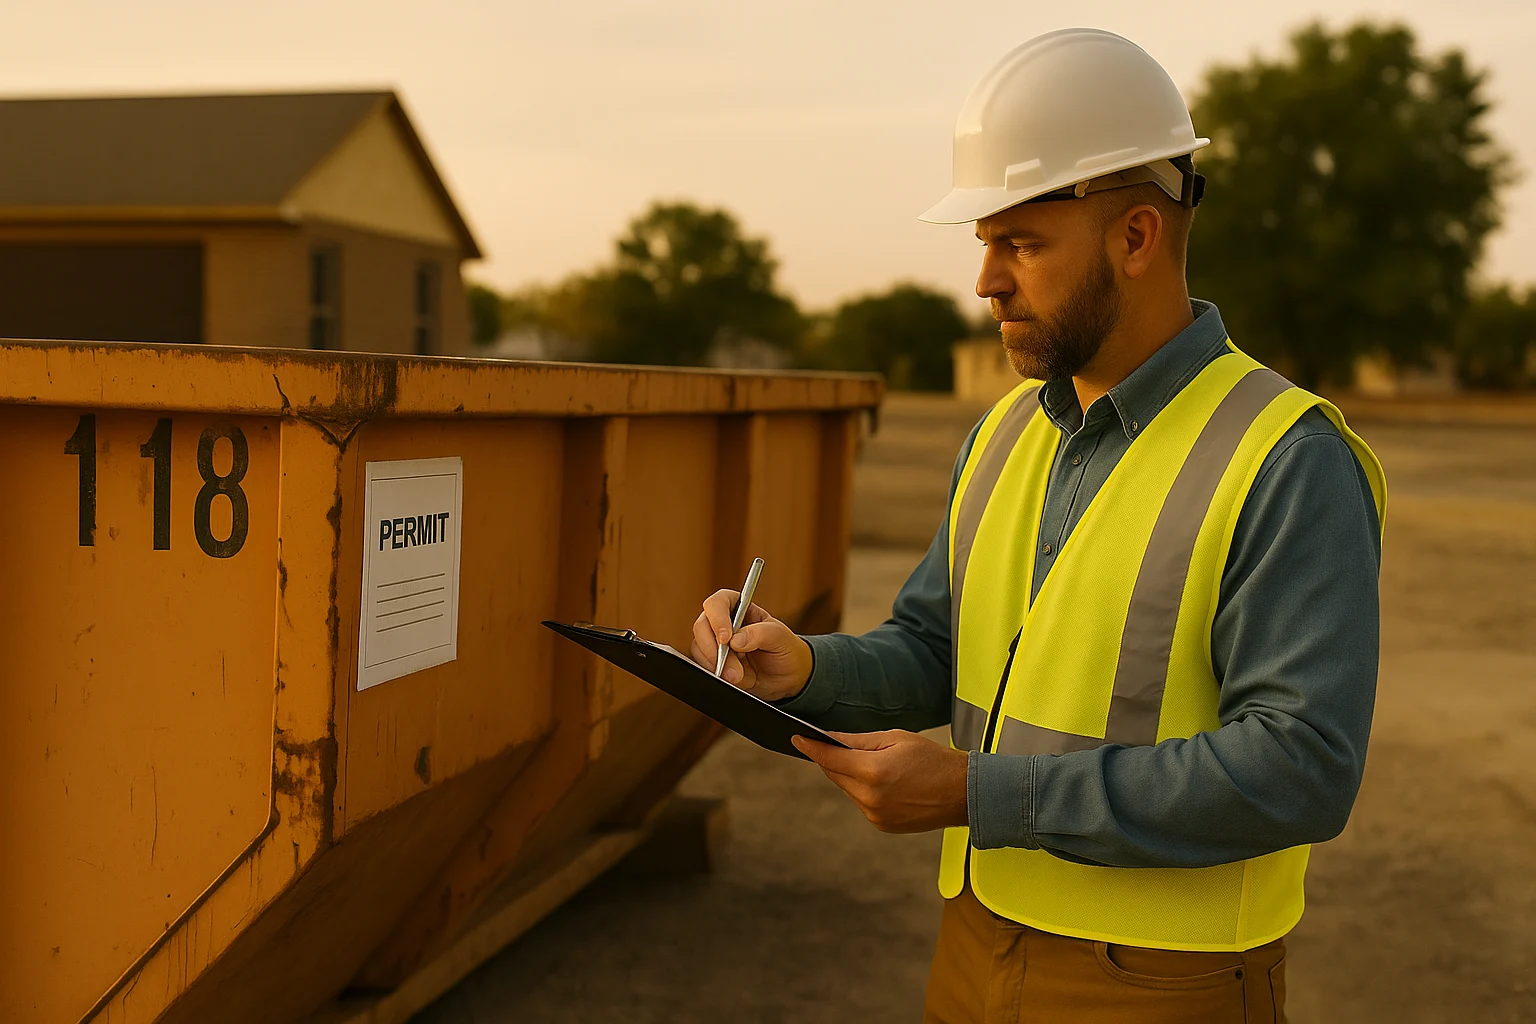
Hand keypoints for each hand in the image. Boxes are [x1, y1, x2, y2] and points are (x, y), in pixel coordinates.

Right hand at [689, 590, 813, 701]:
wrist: (788, 678)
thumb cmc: (786, 650)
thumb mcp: (780, 637)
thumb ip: (760, 634)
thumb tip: (736, 641)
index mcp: (740, 609)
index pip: (718, 603)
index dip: (717, 618)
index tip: (726, 638)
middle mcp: (724, 624)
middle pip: (702, 626)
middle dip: (714, 648)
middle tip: (733, 666)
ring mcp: (716, 644)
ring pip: (699, 648)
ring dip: (716, 665)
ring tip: (739, 676)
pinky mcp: (714, 663)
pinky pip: (702, 666)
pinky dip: (714, 674)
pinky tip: (733, 679)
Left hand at [791, 730, 967, 833]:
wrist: (963, 793)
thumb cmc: (933, 760)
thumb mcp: (896, 738)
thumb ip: (859, 740)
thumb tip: (831, 738)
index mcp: (873, 772)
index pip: (830, 758)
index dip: (811, 747)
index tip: (796, 738)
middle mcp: (870, 797)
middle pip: (836, 774)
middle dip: (834, 759)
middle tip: (837, 745)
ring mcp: (875, 815)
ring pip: (848, 790)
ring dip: (851, 776)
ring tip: (874, 764)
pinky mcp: (882, 825)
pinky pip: (861, 803)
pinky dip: (864, 791)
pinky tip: (884, 782)